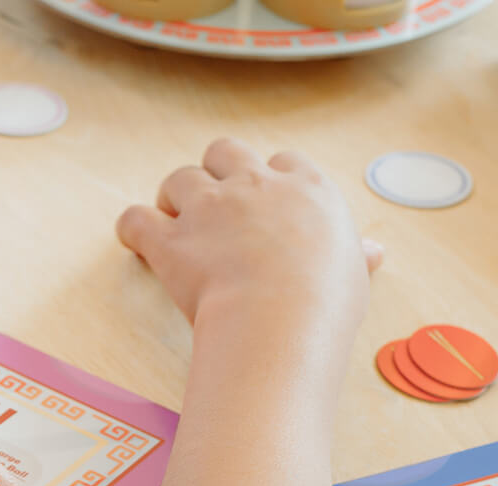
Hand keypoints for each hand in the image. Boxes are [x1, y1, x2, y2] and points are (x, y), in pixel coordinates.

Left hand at [116, 138, 379, 333]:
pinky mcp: (171, 241)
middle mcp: (254, 186)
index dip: (268, 178)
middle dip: (213, 172)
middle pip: (224, 151)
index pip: (283, 161)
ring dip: (171, 197)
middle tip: (209, 204)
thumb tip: (371, 253)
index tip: (262, 201)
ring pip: (178, 179)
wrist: (281, 317)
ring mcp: (209, 209)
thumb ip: (354, 255)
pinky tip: (134, 239)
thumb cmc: (326, 302)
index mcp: (304, 188)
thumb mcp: (353, 272)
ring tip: (172, 223)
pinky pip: (137, 218)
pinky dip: (132, 226)